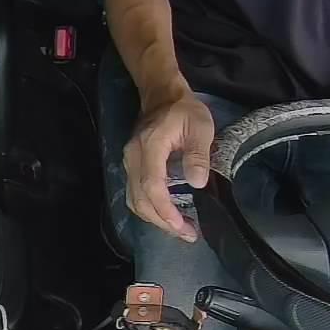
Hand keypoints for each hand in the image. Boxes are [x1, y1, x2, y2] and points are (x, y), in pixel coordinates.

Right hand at [123, 93, 215, 241]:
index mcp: (151, 146)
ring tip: (181, 229)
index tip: (182, 226)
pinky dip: (150, 210)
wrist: (161, 96)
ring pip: (135, 200)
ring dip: (156, 219)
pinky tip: (168, 216)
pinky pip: (135, 195)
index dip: (165, 209)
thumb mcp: (200, 126)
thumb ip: (198, 154)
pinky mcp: (131, 167)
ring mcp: (129, 163)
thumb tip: (197, 183)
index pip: (152, 185)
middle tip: (188, 234)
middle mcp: (133, 157)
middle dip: (163, 221)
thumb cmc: (184, 110)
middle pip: (140, 199)